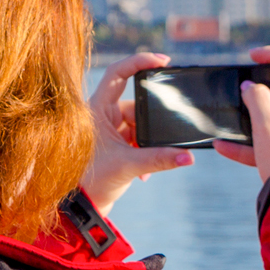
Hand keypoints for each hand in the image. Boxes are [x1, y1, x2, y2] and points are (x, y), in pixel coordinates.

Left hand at [81, 53, 194, 216]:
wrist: (81, 208)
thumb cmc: (92, 183)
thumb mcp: (128, 167)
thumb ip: (160, 159)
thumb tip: (188, 156)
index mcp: (95, 110)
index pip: (117, 73)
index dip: (139, 61)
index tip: (163, 61)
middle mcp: (100, 115)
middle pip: (135, 103)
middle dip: (150, 122)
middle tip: (158, 137)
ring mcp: (107, 129)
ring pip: (137, 123)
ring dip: (147, 142)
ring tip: (146, 165)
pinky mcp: (114, 143)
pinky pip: (136, 138)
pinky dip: (144, 152)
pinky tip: (144, 174)